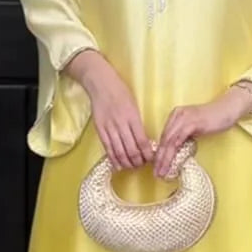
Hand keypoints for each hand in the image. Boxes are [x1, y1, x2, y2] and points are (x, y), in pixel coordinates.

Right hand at [69, 53, 152, 170]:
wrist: (101, 84)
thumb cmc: (121, 92)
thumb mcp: (135, 105)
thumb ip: (138, 123)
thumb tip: (144, 141)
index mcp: (133, 117)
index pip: (142, 141)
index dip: (147, 154)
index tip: (151, 159)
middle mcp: (121, 124)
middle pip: (131, 150)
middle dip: (138, 161)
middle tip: (142, 165)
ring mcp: (109, 128)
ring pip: (119, 152)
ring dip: (127, 163)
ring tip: (132, 166)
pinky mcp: (99, 130)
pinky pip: (107, 149)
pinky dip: (114, 159)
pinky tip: (118, 165)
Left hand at [152, 89, 248, 178]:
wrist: (227, 109)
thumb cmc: (213, 120)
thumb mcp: (194, 127)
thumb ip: (184, 135)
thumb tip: (176, 151)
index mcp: (176, 115)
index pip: (164, 136)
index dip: (159, 152)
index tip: (156, 166)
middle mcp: (177, 115)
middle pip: (164, 139)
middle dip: (158, 158)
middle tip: (156, 173)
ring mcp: (184, 118)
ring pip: (169, 141)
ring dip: (164, 158)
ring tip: (162, 172)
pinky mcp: (192, 123)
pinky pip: (178, 139)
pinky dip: (173, 152)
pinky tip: (170, 162)